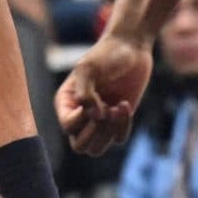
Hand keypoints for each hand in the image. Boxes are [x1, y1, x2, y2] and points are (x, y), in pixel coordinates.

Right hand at [57, 35, 150, 155]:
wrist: (131, 48)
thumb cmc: (105, 54)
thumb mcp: (88, 68)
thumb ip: (85, 93)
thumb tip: (94, 116)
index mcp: (66, 103)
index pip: (67, 126)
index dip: (82, 120)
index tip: (96, 101)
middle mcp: (80, 115)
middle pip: (79, 146)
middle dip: (96, 132)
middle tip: (107, 111)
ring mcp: (100, 121)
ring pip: (96, 149)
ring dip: (109, 133)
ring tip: (118, 109)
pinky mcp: (118, 121)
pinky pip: (118, 139)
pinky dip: (123, 126)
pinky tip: (125, 104)